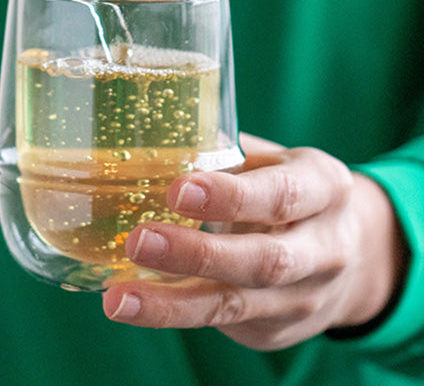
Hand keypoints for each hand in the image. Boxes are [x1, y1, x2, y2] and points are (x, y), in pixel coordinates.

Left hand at [101, 134, 408, 350]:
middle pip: (262, 261)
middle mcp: (325, 249)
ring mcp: (305, 298)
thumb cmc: (285, 186)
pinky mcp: (276, 330)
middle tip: (137, 242)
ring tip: (118, 299)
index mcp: (324, 187)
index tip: (177, 192)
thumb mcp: (269, 158)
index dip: (229, 197)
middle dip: (195, 255)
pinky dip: (172, 312)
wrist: (351, 252)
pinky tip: (132, 303)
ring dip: (171, 305)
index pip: (279, 195)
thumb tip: (151, 140)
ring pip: (235, 305)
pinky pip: (221, 322)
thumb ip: (220, 149)